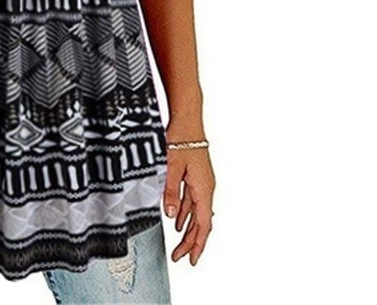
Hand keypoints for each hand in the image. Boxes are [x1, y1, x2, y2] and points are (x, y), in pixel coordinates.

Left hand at [162, 130, 215, 265]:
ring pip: (197, 212)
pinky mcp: (195, 175)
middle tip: (181, 257)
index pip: (204, 223)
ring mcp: (201, 181)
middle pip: (202, 221)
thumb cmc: (181, 138)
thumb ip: (171, 192)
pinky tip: (178, 219)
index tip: (191, 259)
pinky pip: (192, 200)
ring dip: (188, 229)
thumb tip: (171, 216)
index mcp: (204, 188)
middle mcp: (206, 187)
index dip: (198, 243)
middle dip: (191, 241)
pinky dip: (186, 212)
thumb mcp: (171, 166)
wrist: (187, 118)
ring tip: (179, 244)